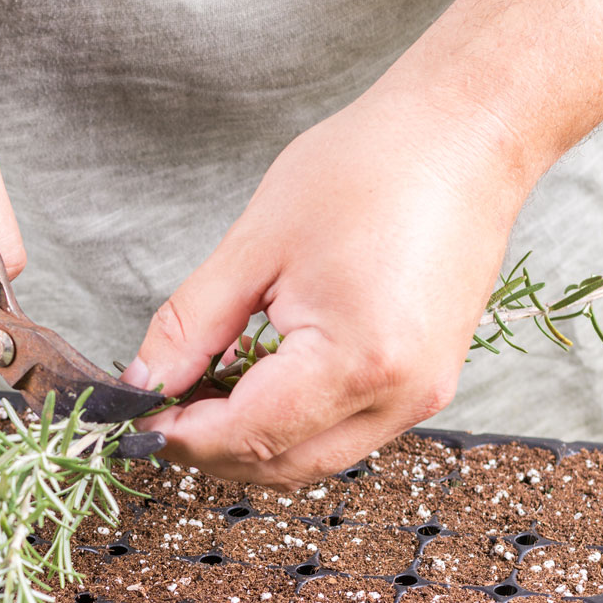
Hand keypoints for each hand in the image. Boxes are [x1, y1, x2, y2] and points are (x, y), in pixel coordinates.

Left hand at [123, 89, 529, 487]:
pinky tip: (257, 379)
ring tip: (204, 390)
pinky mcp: (426, 384)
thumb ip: (190, 328)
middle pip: (281, 465)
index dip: (181, 436)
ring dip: (250, 441)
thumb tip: (145, 383)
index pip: (246, 436)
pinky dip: (291, 422)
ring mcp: (421, 397)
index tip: (137, 415)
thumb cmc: (369, 169)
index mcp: (356, 362)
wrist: (464, 137)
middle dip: (210, 450)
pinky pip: (344, 431)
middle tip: (162, 408)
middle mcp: (400, 397)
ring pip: (313, 458)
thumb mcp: (255, 245)